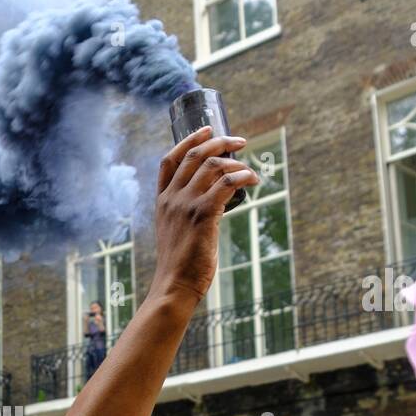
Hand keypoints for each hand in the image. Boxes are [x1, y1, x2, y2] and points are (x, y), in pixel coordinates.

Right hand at [147, 127, 258, 304]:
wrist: (174, 285)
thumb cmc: (179, 265)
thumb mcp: (175, 232)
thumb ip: (187, 214)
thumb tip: (217, 203)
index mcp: (161, 201)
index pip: (169, 160)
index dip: (189, 140)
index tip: (207, 129)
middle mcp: (171, 199)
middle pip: (194, 156)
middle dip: (219, 141)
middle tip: (239, 141)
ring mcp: (185, 205)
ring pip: (213, 166)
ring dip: (236, 161)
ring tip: (250, 167)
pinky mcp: (203, 215)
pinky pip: (227, 184)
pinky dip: (243, 177)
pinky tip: (253, 180)